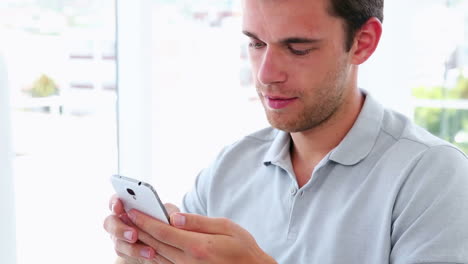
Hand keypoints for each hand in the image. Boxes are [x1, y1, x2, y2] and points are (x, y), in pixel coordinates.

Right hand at [103, 195, 179, 263]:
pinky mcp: (123, 249)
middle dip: (120, 229)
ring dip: (132, 247)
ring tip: (149, 250)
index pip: (115, 200)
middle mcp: (119, 219)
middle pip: (109, 222)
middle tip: (134, 234)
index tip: (119, 206)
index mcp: (127, 205)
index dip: (114, 203)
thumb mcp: (168, 213)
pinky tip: (150, 254)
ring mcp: (119, 235)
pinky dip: (138, 253)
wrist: (165, 239)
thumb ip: (170, 212)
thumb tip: (175, 218)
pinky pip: (125, 253)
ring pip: (117, 241)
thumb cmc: (164, 220)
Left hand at [128, 210, 276, 263]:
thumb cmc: (242, 248)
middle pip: (155, 244)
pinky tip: (143, 245)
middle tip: (123, 216)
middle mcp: (187, 261)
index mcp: (197, 247)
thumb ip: (198, 222)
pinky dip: (149, 254)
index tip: (132, 210)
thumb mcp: (226, 227)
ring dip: (139, 241)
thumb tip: (175, 217)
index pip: (164, 232)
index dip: (145, 221)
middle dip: (137, 229)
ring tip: (128, 228)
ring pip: (155, 256)